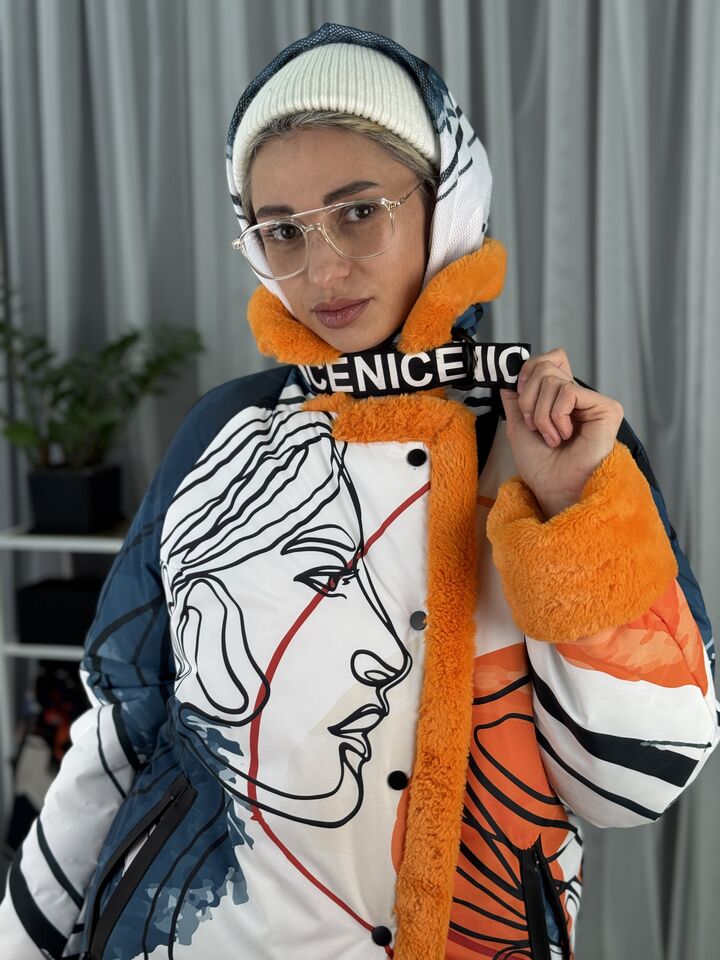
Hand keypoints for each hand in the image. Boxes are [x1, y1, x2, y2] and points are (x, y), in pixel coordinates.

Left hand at [499, 348, 623, 517]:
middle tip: (534, 425)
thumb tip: (507, 373)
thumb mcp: (518, 425)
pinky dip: (556, 417)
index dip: (529, 370)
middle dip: (529, 397)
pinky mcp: (607, 408)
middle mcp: (579, 396)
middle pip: (546, 364)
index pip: (549, 359)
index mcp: (560, 398)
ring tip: (551, 437)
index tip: (519, 394)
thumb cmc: (540, 465)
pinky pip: (569, 392)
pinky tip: (564, 436)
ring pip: (554, 380)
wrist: (552, 488)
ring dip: (541, 414)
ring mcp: (594, 401)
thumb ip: (514, 398)